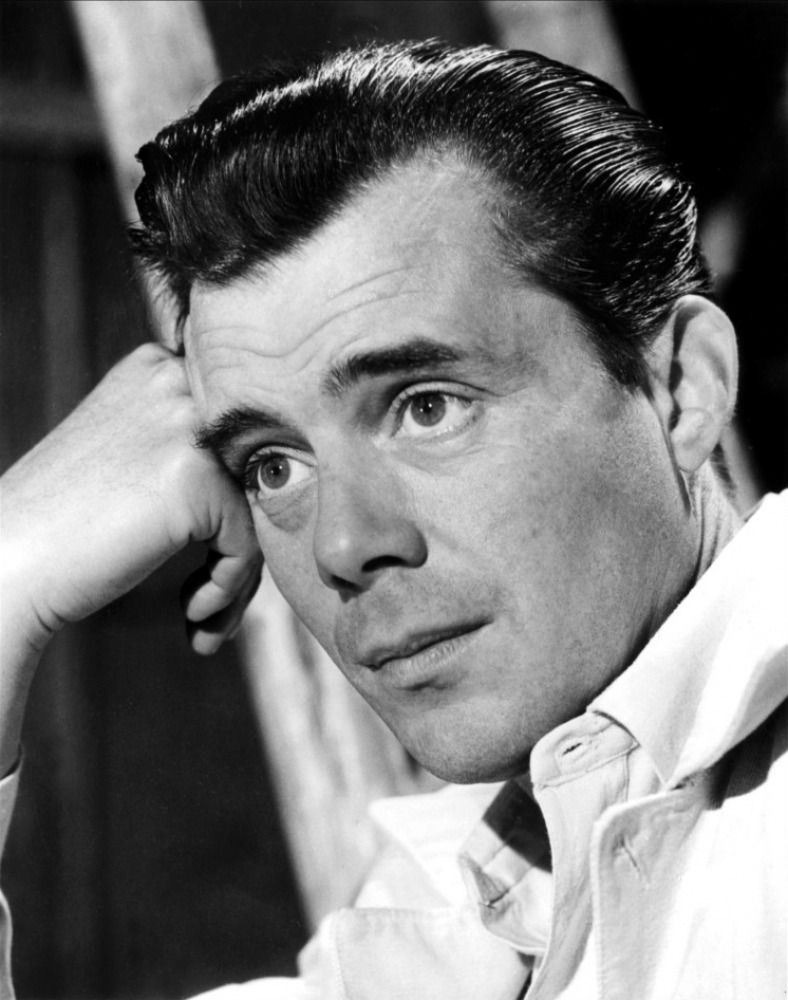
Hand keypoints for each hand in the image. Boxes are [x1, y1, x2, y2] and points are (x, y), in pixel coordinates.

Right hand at [1, 342, 261, 658]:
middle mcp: (176, 381)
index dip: (235, 503)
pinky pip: (247, 543)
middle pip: (252, 471)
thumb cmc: (65, 527)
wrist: (6, 565)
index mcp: (158, 367)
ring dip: (236, 577)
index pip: (241, 436)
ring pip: (257, 510)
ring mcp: (188, 425)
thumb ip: (195, 449)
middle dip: (240, 545)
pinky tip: (192, 615)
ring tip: (204, 617)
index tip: (214, 556)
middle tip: (211, 601)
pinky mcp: (197, 476)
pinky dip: (226, 589)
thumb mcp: (132, 458)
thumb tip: (286, 477)